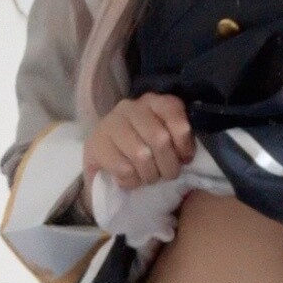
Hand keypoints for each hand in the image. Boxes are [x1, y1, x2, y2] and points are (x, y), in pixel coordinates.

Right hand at [83, 92, 194, 213]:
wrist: (104, 165)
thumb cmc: (142, 151)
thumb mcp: (166, 141)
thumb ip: (178, 140)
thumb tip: (187, 156)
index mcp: (153, 102)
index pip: (174, 112)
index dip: (184, 141)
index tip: (185, 159)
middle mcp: (131, 107)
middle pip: (160, 139)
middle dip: (168, 165)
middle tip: (166, 175)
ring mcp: (111, 123)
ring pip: (141, 155)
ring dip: (150, 175)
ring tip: (148, 178)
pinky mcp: (95, 144)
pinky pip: (124, 169)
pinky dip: (132, 181)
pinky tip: (130, 180)